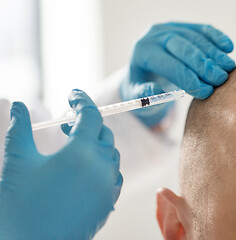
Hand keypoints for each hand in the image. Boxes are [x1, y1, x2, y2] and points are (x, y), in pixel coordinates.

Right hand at [0, 90, 121, 239]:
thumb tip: (18, 104)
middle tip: (66, 125)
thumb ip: (21, 128)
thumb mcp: (18, 161)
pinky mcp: (108, 204)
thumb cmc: (19, 205)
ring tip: (75, 146)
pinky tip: (85, 169)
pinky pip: (113, 175)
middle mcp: (102, 168)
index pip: (90, 115)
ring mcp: (108, 187)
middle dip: (88, 124)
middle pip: (104, 134)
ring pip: (111, 155)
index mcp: (81, 153)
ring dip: (97, 144)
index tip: (72, 94)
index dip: (81, 100)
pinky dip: (103, 165)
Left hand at [120, 22, 235, 126]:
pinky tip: (229, 48)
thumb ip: (145, 95)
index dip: (190, 79)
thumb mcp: (138, 95)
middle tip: (221, 79)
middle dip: (205, 65)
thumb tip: (157, 90)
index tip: (207, 92)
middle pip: (184, 48)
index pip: (170, 66)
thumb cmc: (143, 85)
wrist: (144, 68)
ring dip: (215, 53)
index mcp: (143, 52)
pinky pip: (202, 29)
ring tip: (229, 68)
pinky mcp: (183, 26)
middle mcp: (155, 35)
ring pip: (196, 38)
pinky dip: (216, 37)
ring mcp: (170, 27)